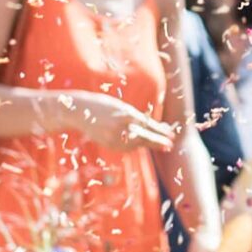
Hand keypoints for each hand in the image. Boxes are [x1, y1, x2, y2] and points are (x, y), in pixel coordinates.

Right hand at [58, 91, 176, 152]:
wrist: (79, 112)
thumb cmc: (102, 105)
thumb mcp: (121, 107)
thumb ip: (135, 117)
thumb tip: (152, 127)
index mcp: (126, 114)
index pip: (148, 125)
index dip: (160, 131)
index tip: (172, 135)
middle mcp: (121, 128)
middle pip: (144, 138)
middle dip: (158, 142)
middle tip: (171, 146)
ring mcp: (114, 138)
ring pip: (136, 144)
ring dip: (149, 143)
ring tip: (163, 144)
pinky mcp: (109, 145)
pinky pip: (127, 146)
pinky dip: (137, 145)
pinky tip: (144, 143)